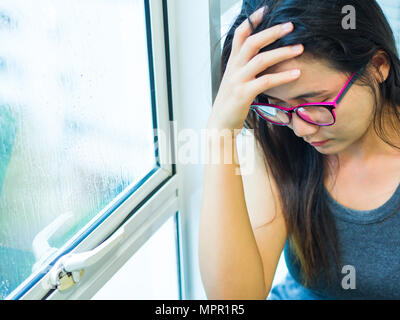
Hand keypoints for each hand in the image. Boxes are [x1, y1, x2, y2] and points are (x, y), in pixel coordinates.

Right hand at [207, 6, 303, 134]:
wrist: (219, 124)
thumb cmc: (231, 104)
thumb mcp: (235, 81)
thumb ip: (245, 69)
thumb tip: (262, 60)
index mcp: (232, 63)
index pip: (239, 35)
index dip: (251, 21)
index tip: (265, 9)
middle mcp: (233, 68)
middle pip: (252, 42)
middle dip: (272, 31)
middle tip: (291, 25)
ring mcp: (237, 80)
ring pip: (260, 59)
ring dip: (282, 52)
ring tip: (300, 48)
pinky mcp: (243, 94)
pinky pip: (265, 81)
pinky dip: (283, 76)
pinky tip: (296, 73)